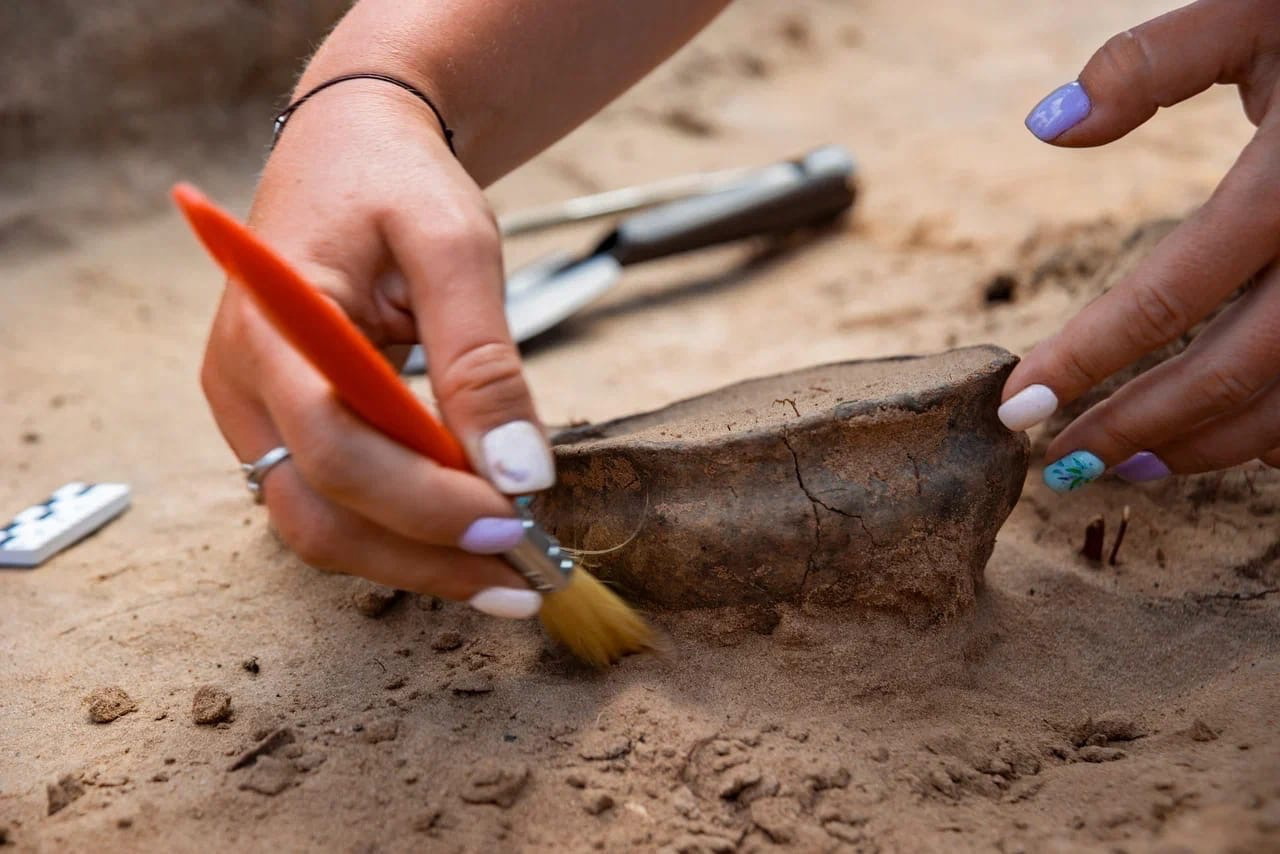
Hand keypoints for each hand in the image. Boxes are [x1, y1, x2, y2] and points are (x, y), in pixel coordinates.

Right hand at [200, 80, 552, 617]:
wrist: (349, 150)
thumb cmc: (397, 182)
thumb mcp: (455, 246)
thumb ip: (483, 361)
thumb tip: (520, 473)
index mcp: (271, 326)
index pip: (334, 445)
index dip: (424, 500)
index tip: (514, 518)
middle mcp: (242, 384)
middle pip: (317, 511)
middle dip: (424, 554)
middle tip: (521, 579)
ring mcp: (253, 413)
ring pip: (321, 525)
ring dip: (416, 559)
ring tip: (507, 572)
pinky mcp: (281, 429)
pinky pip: (334, 503)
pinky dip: (402, 531)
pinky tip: (468, 538)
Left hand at [999, 0, 1279, 491]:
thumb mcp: (1253, 14)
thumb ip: (1151, 63)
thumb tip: (1048, 125)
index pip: (1163, 296)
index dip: (1082, 360)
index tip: (1015, 406)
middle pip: (1228, 375)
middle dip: (1135, 429)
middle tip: (1060, 462)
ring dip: (1204, 448)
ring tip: (1127, 466)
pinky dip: (1277, 435)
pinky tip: (1226, 447)